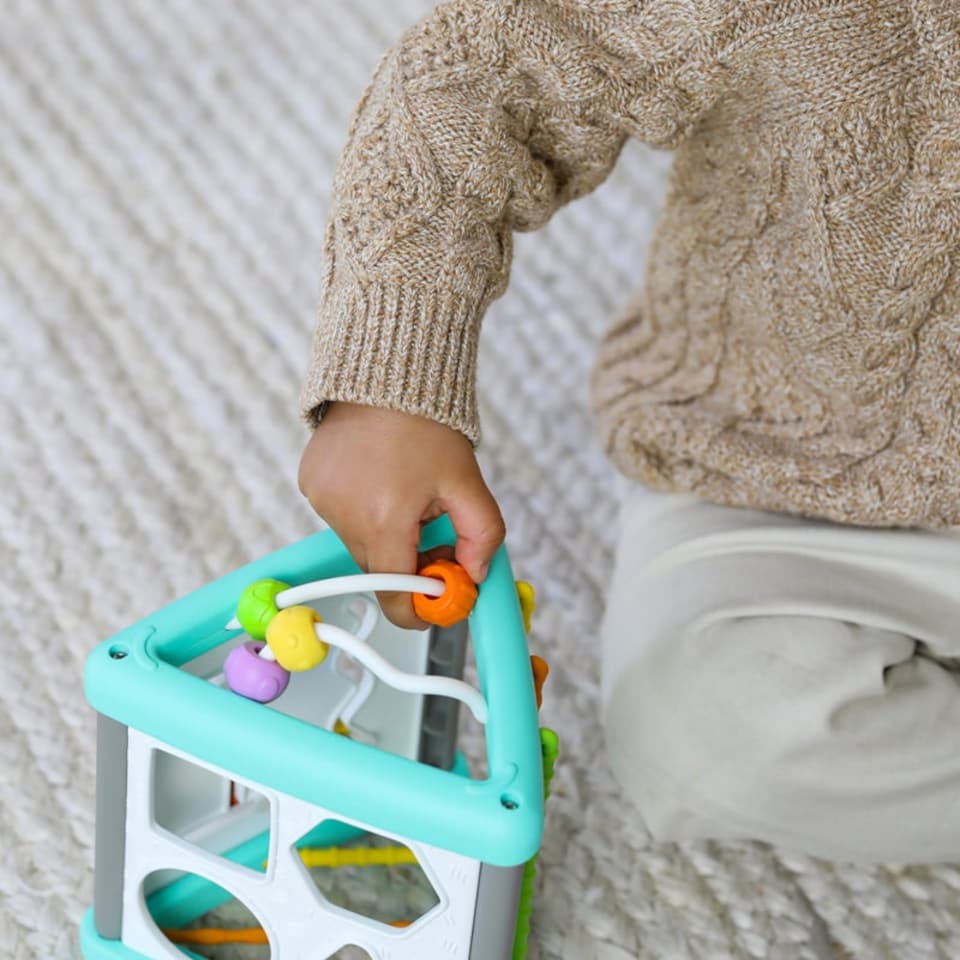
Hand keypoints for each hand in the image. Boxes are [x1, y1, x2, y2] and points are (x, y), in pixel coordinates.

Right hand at [298, 402, 505, 628]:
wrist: (387, 376)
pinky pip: (341, 518)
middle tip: (436, 534)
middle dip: (410, 564)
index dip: (418, 610)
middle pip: (381, 570)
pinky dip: (363, 511)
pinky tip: (379, 479)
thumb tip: (473, 576)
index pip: (395, 596)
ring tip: (404, 492)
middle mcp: (345, 516)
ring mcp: (322, 500)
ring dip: (386, 534)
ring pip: (361, 544)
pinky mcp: (310, 485)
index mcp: (385, 520)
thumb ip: (482, 537)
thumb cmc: (428, 427)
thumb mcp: (469, 484)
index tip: (437, 603)